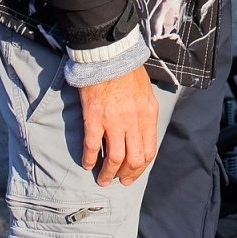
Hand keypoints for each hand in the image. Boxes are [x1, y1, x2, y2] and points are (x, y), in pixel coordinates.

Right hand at [78, 65, 158, 186]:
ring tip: (102, 179)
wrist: (110, 57)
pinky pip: (92, 146)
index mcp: (149, 116)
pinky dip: (89, 159)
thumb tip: (141, 135)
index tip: (131, 175)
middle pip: (133, 159)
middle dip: (125, 175)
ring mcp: (114, 121)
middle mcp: (134, 122)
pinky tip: (87, 164)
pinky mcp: (94, 118)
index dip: (140, 168)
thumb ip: (145, 115)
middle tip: (118, 180)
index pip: (149, 151)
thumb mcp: (146, 94)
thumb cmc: (129, 73)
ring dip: (107, 173)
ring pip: (114, 158)